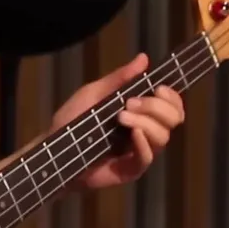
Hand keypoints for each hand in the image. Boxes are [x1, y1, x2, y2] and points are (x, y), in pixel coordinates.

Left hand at [51, 53, 183, 189]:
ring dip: (146, 122)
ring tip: (121, 117)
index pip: (172, 105)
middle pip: (174, 119)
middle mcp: (146, 131)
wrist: (54, 148)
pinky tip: (133, 133)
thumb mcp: (94, 93)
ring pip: (163, 137)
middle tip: (131, 102)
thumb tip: (144, 58)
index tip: (157, 88)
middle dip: (157, 107)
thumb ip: (119, 79)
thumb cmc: (72, 120)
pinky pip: (148, 157)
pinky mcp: (131, 169)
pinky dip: (144, 143)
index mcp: (142, 112)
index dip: (171, 96)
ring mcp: (140, 151)